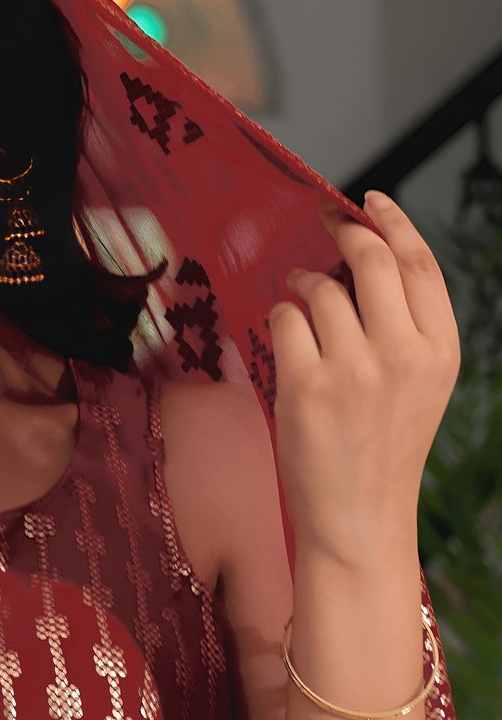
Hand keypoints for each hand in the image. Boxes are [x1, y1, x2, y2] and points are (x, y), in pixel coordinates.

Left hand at [269, 191, 460, 567]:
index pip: (419, 263)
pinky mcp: (307, 386)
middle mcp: (403, 354)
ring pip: (320, 289)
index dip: (391, 222)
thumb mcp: (419, 384)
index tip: (367, 201)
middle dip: (341, 230)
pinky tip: (285, 335)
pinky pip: (285, 320)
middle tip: (322, 220)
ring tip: (300, 299)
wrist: (359, 519)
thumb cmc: (382, 448)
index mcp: (440, 350)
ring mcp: (354, 369)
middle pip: (371, 260)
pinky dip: (279, 317)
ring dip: (303, 283)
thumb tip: (359, 262)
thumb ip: (403, 326)